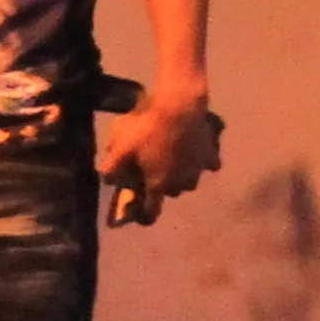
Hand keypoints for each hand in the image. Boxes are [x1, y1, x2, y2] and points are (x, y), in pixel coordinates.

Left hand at [97, 92, 220, 226]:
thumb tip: (108, 181)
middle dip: (160, 185)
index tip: (137, 210)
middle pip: (169, 192)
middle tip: (150, 168)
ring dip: (179, 173)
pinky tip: (191, 147)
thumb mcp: (120, 146)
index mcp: (159, 185)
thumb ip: (111, 168)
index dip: (143, 215)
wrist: (180, 105)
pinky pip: (204, 164)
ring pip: (187, 179)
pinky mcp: (211, 155)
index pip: (152, 212)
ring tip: (170, 155)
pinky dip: (198, 160)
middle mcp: (181, 184)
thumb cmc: (147, 128)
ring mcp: (199, 171)